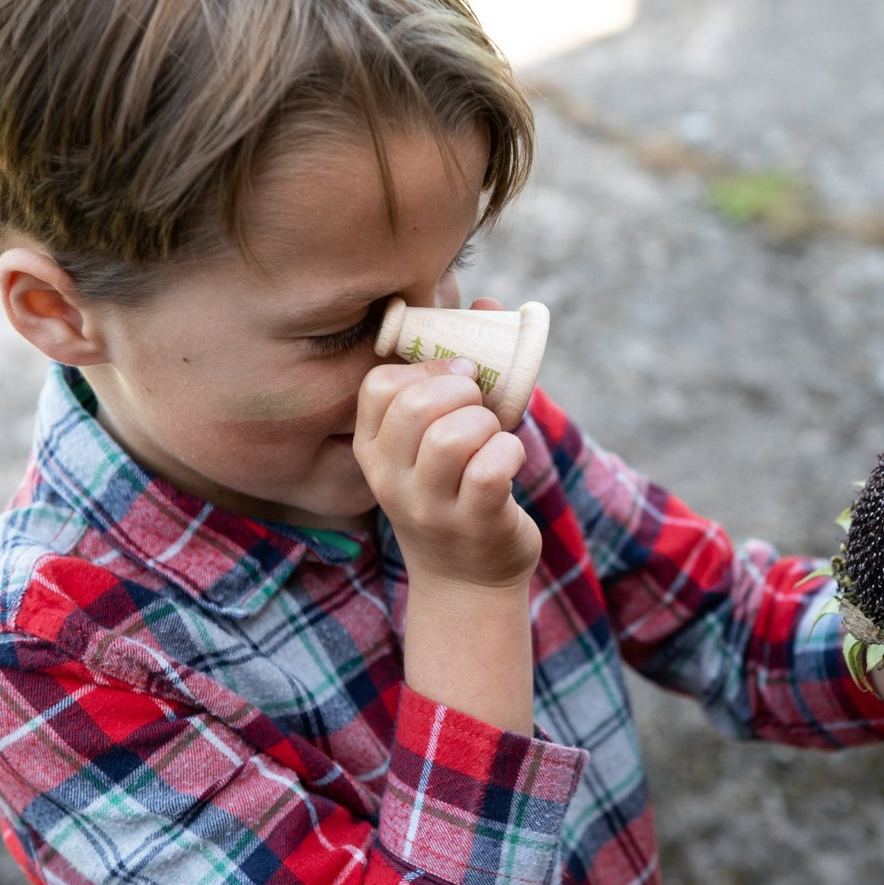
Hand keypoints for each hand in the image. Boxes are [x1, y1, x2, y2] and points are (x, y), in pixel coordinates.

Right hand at [355, 353, 541, 733]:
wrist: (468, 579)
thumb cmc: (457, 490)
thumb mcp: (437, 440)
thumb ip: (454, 374)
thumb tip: (487, 304)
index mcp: (373, 448)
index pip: (380, 385)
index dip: (426, 369)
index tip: (456, 380)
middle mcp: (391, 478)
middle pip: (418, 404)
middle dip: (463, 391)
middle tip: (480, 408)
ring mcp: (429, 506)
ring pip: (455, 435)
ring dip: (488, 424)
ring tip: (494, 439)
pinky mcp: (473, 524)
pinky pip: (492, 468)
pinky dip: (510, 452)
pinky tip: (510, 461)